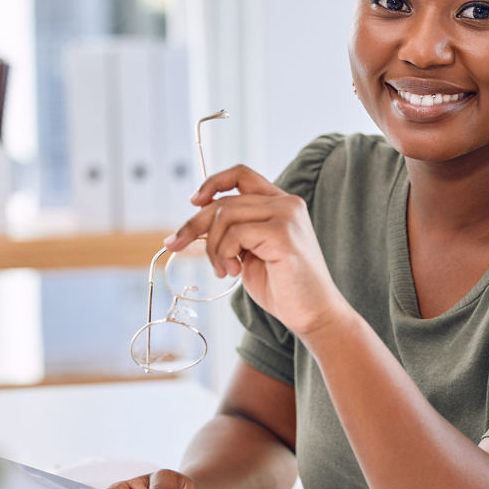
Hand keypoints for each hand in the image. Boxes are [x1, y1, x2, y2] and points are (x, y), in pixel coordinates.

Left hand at [164, 164, 350, 337]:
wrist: (314, 314)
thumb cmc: (283, 287)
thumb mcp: (251, 252)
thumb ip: (234, 231)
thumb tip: (197, 220)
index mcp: (280, 204)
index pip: (241, 175)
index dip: (213, 183)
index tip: (193, 202)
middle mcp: (286, 203)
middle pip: (224, 200)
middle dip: (193, 224)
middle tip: (174, 244)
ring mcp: (287, 215)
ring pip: (225, 216)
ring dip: (213, 247)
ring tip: (222, 270)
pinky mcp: (283, 233)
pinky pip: (235, 234)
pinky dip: (224, 254)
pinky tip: (234, 272)